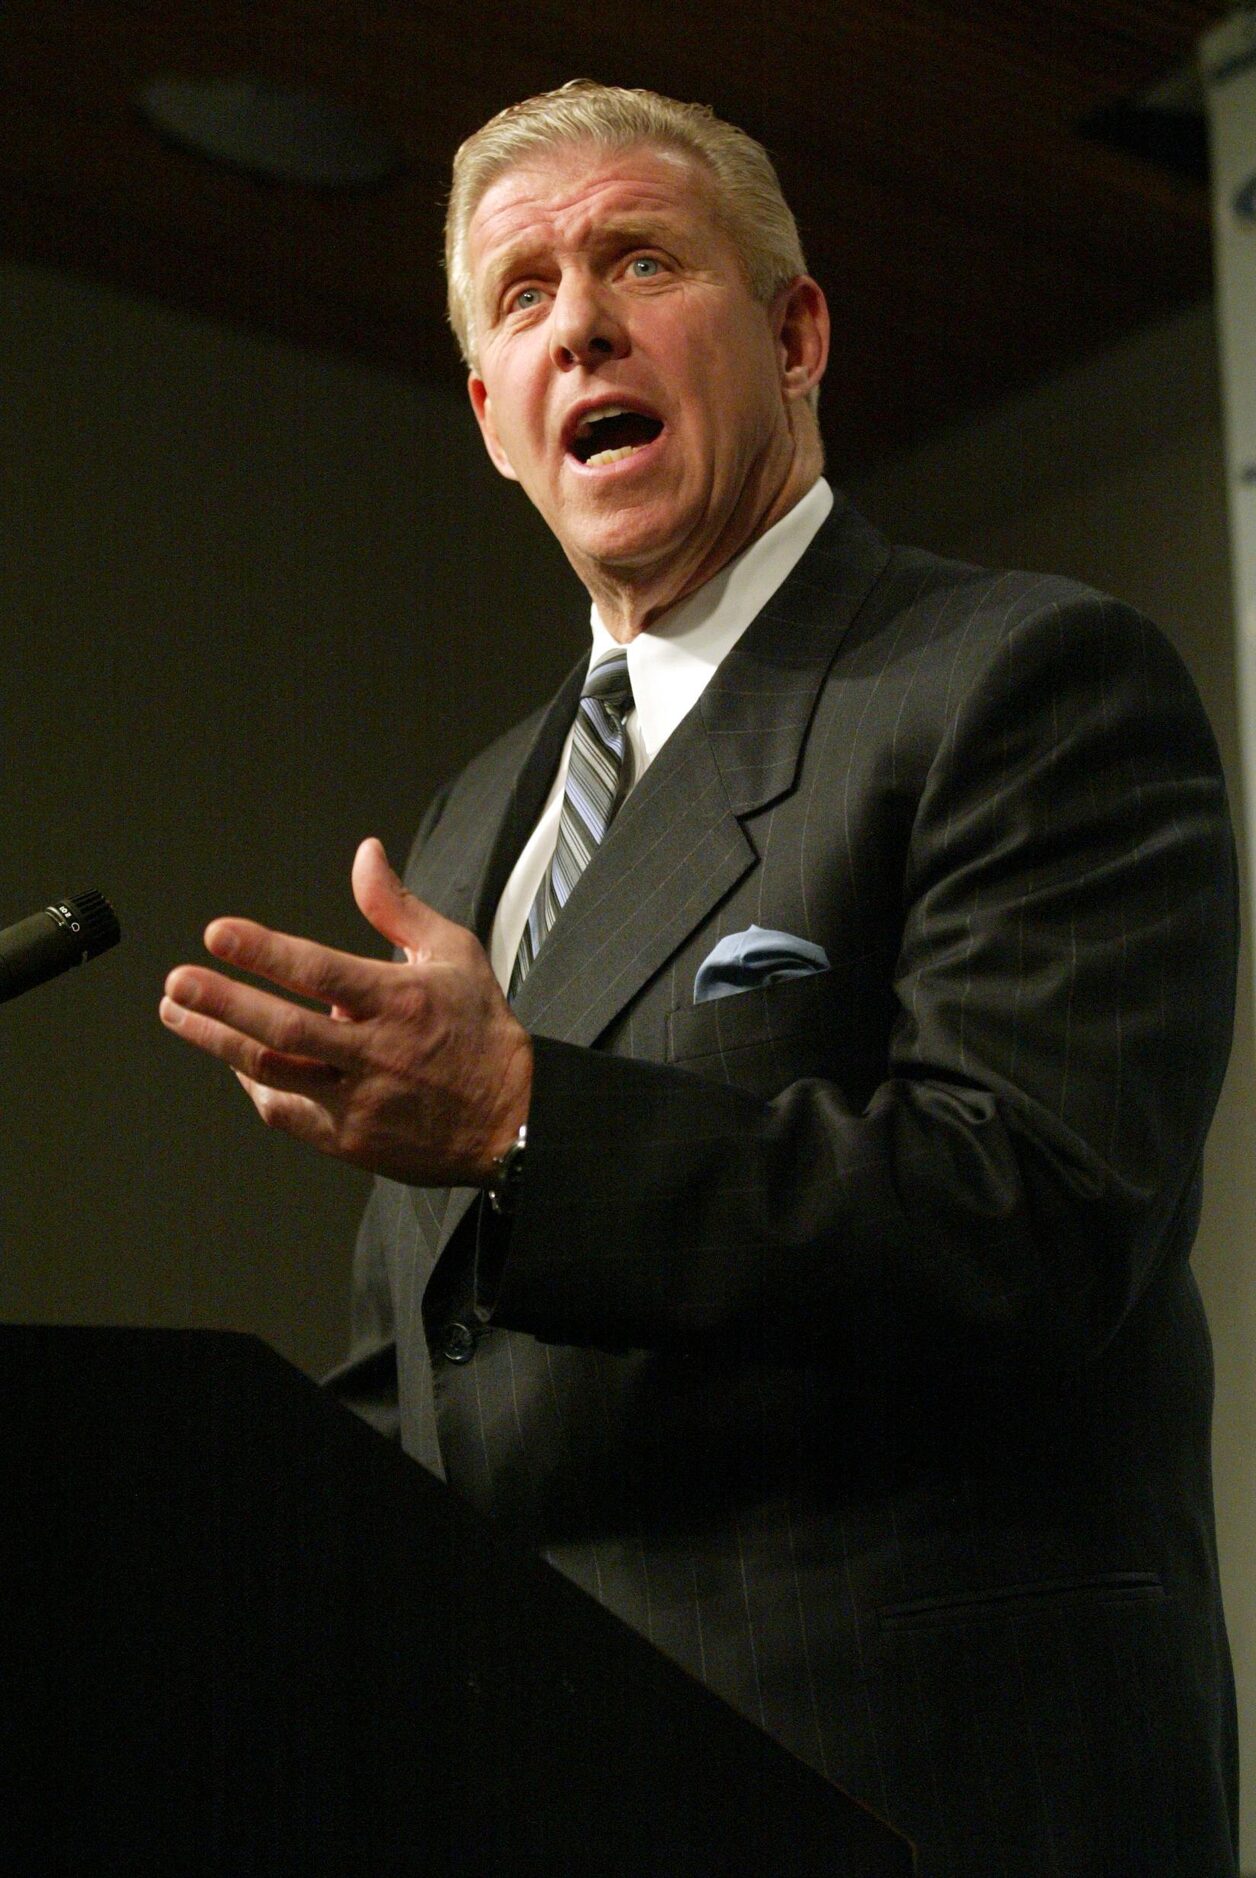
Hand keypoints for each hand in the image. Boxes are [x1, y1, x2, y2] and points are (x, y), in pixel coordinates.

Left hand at [159, 837, 531, 1187]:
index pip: (321, 972)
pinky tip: (230, 1058)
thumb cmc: (482, 1032)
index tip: (219, 933)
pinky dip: (254, 1083)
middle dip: (224, 1003)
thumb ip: (397, 907)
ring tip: (178, 1013)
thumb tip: (365, 855)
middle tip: (179, 983)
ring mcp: (360, 1101)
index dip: (266, 952)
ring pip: (275, 1070)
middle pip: (285, 1027)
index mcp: (402, 1002)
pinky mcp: (351, 1140)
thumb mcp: (454, 954)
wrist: (512, 1121)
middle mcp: (377, 1053)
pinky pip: (287, 1111)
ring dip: (219, 1041)